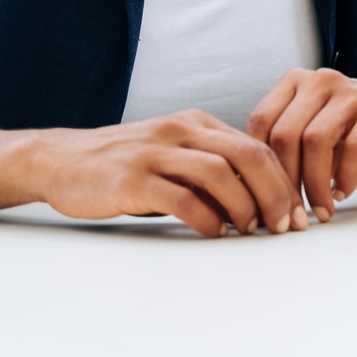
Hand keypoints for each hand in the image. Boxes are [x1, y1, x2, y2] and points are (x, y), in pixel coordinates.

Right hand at [29, 111, 298, 237]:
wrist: (60, 160)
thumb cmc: (122, 164)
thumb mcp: (171, 153)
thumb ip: (208, 168)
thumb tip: (256, 204)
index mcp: (195, 123)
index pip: (255, 145)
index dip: (282, 180)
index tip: (296, 212)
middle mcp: (180, 131)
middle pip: (247, 154)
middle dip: (275, 192)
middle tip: (284, 225)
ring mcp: (155, 152)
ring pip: (219, 172)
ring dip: (244, 206)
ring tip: (251, 230)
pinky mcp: (131, 179)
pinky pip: (181, 197)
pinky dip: (205, 218)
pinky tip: (213, 233)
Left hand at [246, 69, 356, 220]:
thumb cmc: (345, 133)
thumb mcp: (308, 131)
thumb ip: (280, 149)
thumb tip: (246, 191)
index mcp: (294, 83)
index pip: (261, 124)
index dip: (258, 167)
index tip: (264, 201)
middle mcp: (319, 80)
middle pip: (285, 134)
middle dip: (285, 183)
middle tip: (291, 216)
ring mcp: (351, 90)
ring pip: (316, 141)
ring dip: (314, 184)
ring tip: (320, 210)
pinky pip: (354, 147)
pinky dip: (345, 177)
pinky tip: (342, 193)